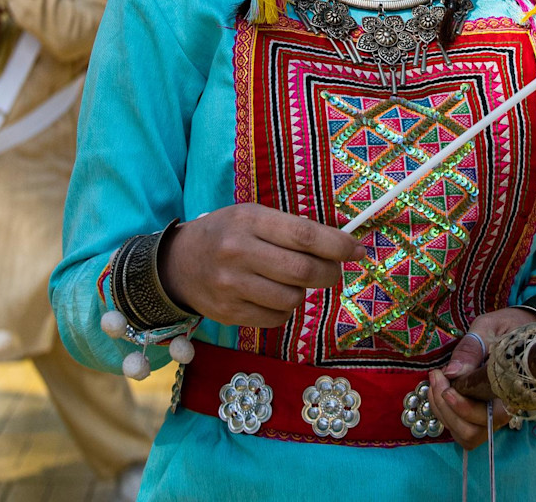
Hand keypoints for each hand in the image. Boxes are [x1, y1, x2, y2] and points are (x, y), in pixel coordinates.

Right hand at [160, 204, 364, 328]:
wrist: (177, 264)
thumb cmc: (226, 234)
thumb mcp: (253, 217)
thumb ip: (292, 229)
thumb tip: (342, 245)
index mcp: (249, 220)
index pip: (304, 235)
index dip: (337, 245)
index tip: (357, 250)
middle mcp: (238, 252)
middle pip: (302, 271)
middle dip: (329, 274)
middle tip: (334, 272)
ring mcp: (231, 286)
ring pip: (292, 298)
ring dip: (304, 293)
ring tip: (294, 282)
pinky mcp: (229, 313)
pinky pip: (275, 317)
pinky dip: (284, 309)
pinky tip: (274, 296)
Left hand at [427, 307, 535, 449]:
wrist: (525, 327)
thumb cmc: (511, 325)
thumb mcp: (490, 327)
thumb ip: (471, 348)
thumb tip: (452, 373)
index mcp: (516, 390)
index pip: (490, 416)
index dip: (464, 406)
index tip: (446, 380)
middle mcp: (506, 409)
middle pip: (473, 432)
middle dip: (447, 409)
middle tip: (436, 378)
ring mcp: (494, 414)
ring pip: (466, 434)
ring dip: (444, 414)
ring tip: (436, 383)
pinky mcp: (483, 412)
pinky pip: (462, 427)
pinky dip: (445, 414)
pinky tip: (440, 390)